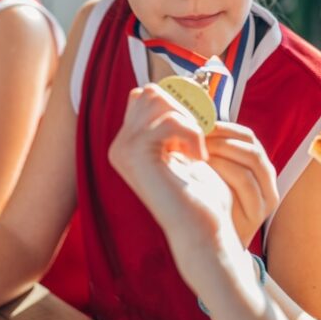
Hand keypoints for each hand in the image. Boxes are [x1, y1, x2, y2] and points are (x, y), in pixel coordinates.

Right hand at [108, 85, 235, 267]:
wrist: (201, 230)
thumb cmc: (198, 195)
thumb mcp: (183, 152)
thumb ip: (173, 124)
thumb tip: (181, 88)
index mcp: (127, 145)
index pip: (145, 96)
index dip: (176, 105)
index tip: (196, 131)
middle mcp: (119, 146)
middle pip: (150, 93)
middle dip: (183, 110)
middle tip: (198, 141)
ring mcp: (123, 149)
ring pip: (157, 100)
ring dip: (187, 121)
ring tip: (197, 149)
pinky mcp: (136, 155)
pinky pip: (169, 120)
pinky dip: (192, 134)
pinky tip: (198, 158)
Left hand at [204, 122, 279, 246]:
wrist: (211, 246)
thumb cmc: (208, 204)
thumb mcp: (210, 173)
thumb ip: (207, 151)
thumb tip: (189, 120)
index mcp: (257, 166)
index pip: (246, 136)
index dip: (222, 127)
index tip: (196, 125)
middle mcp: (267, 179)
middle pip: (251, 145)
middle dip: (221, 137)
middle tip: (194, 136)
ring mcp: (267, 195)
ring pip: (252, 159)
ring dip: (223, 150)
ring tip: (198, 150)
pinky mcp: (260, 211)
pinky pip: (246, 182)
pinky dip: (225, 169)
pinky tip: (204, 168)